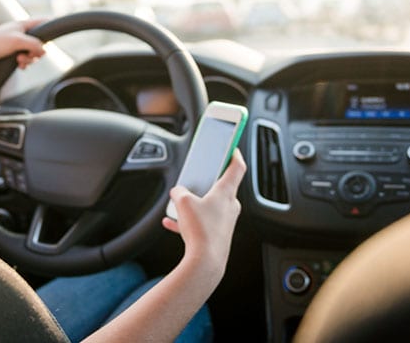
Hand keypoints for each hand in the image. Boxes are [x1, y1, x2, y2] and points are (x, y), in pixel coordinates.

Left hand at [0, 19, 46, 69]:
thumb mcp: (18, 41)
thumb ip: (34, 44)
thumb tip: (44, 51)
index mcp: (22, 25)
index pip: (42, 22)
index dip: (50, 24)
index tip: (57, 29)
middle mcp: (20, 33)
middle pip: (39, 42)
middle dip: (36, 52)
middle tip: (29, 56)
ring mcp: (15, 43)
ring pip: (32, 52)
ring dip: (29, 59)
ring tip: (20, 61)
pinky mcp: (10, 52)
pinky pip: (24, 58)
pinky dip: (24, 63)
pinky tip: (19, 65)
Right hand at [162, 149, 245, 275]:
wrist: (205, 263)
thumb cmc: (201, 231)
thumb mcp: (183, 202)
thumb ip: (179, 192)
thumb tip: (178, 192)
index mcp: (226, 192)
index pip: (237, 167)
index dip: (234, 154)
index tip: (232, 147)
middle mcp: (229, 206)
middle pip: (222, 187)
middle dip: (208, 181)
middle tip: (198, 176)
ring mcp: (224, 222)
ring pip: (210, 206)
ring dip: (195, 202)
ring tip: (179, 203)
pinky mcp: (217, 236)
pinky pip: (202, 223)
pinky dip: (188, 221)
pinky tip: (172, 223)